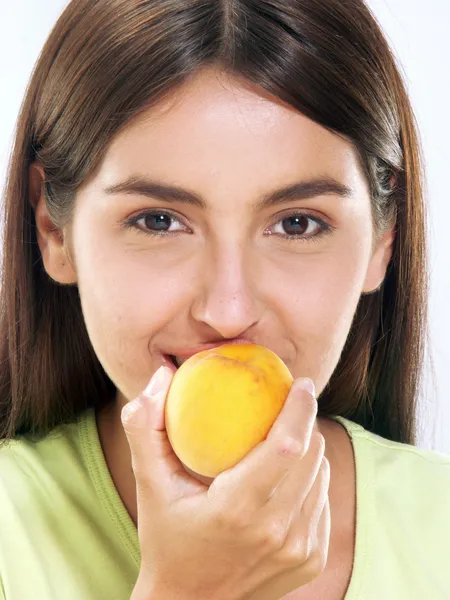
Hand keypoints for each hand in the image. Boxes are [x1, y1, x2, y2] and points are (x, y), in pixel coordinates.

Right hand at [123, 366, 329, 599]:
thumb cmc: (166, 538)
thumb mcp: (148, 483)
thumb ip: (145, 427)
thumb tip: (163, 374)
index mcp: (237, 509)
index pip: (286, 446)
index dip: (300, 408)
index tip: (300, 382)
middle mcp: (276, 532)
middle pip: (312, 457)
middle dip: (307, 421)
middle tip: (292, 402)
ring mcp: (298, 550)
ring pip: (321, 477)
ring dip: (310, 449)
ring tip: (288, 435)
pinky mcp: (311, 561)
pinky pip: (321, 502)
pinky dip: (311, 480)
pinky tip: (288, 475)